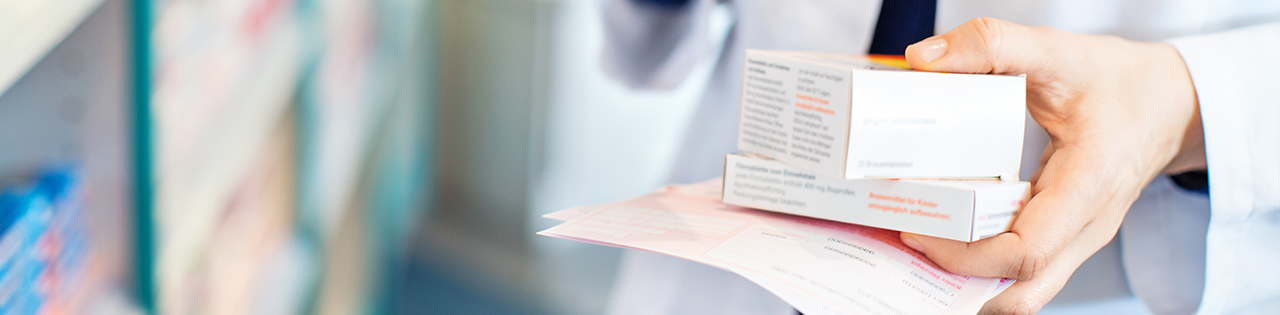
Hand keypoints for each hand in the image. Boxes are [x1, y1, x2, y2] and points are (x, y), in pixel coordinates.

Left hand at [899, 18, 1205, 313]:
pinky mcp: (1064, 237)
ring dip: (968, 279)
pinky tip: (944, 235)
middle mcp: (1087, 226)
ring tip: (918, 242)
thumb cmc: (1119, 81)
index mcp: (1090, 186)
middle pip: (1022, 290)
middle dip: (958, 280)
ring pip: (1023, 289)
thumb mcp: (1058, 51)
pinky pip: (1022, 269)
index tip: (918, 228)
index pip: (1026, 252)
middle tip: (906, 240)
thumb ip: (993, 44)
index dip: (965, 255)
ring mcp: (1078, 239)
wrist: (1172, 103)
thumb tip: (923, 59)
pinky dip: (981, 264)